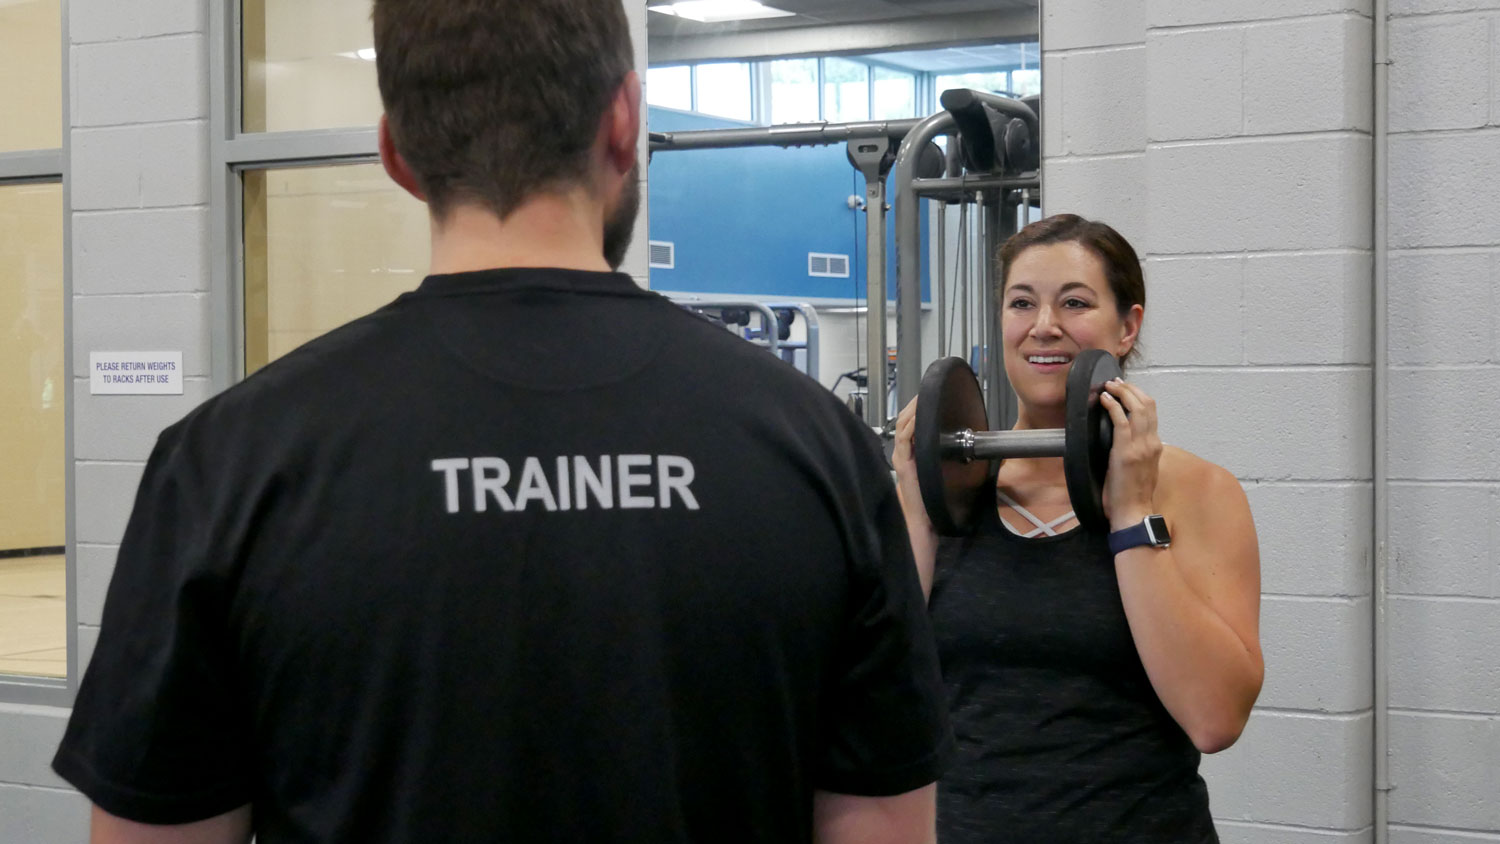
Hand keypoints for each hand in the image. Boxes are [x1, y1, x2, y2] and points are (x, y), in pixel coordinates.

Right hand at [891, 397, 933, 535]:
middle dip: (913, 406)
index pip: (907, 426)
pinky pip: (904, 440)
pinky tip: (918, 419)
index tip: (926, 398)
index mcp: (908, 453)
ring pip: (901, 428)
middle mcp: (901, 453)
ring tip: (921, 400)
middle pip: (902, 422)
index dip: (915, 410)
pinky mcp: (903, 464)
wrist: (923, 518)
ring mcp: (900, 458)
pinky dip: (910, 427)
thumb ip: (938, 456)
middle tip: (924, 393)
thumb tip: (954, 443)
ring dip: (911, 412)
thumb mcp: (935, 470)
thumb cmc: (930, 497)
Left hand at [1099, 378, 1162, 530]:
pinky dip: (1113, 406)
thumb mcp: (1142, 467)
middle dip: (1131, 389)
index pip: (1152, 412)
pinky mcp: (1126, 451)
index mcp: (1156, 445)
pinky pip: (1121, 421)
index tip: (1126, 389)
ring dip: (1122, 393)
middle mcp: (1152, 442)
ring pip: (1137, 408)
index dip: (1139, 396)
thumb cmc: (1133, 494)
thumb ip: (1139, 450)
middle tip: (1116, 382)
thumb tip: (1127, 438)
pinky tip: (1105, 399)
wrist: (1133, 511)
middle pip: (1147, 405)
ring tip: (1110, 386)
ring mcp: (1141, 446)